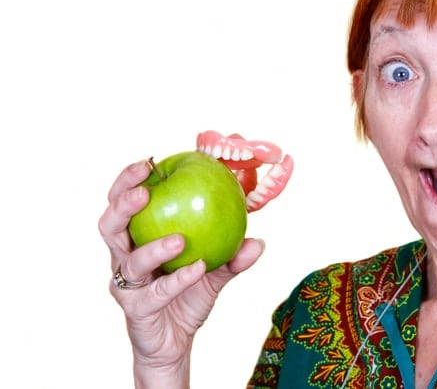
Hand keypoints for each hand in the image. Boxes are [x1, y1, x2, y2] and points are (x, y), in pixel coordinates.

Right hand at [98, 160, 264, 386]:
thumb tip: (258, 239)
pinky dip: (178, 279)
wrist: (175, 342)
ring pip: (128, 259)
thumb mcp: (215, 271)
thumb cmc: (188, 296)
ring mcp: (126, 284)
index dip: (129, 180)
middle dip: (123, 202)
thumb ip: (234, 255)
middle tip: (146, 189)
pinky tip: (198, 268)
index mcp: (136, 238)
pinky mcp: (135, 309)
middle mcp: (124, 257)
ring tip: (179, 237)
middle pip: (110, 224)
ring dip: (153, 246)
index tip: (149, 160)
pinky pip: (156, 292)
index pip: (124, 202)